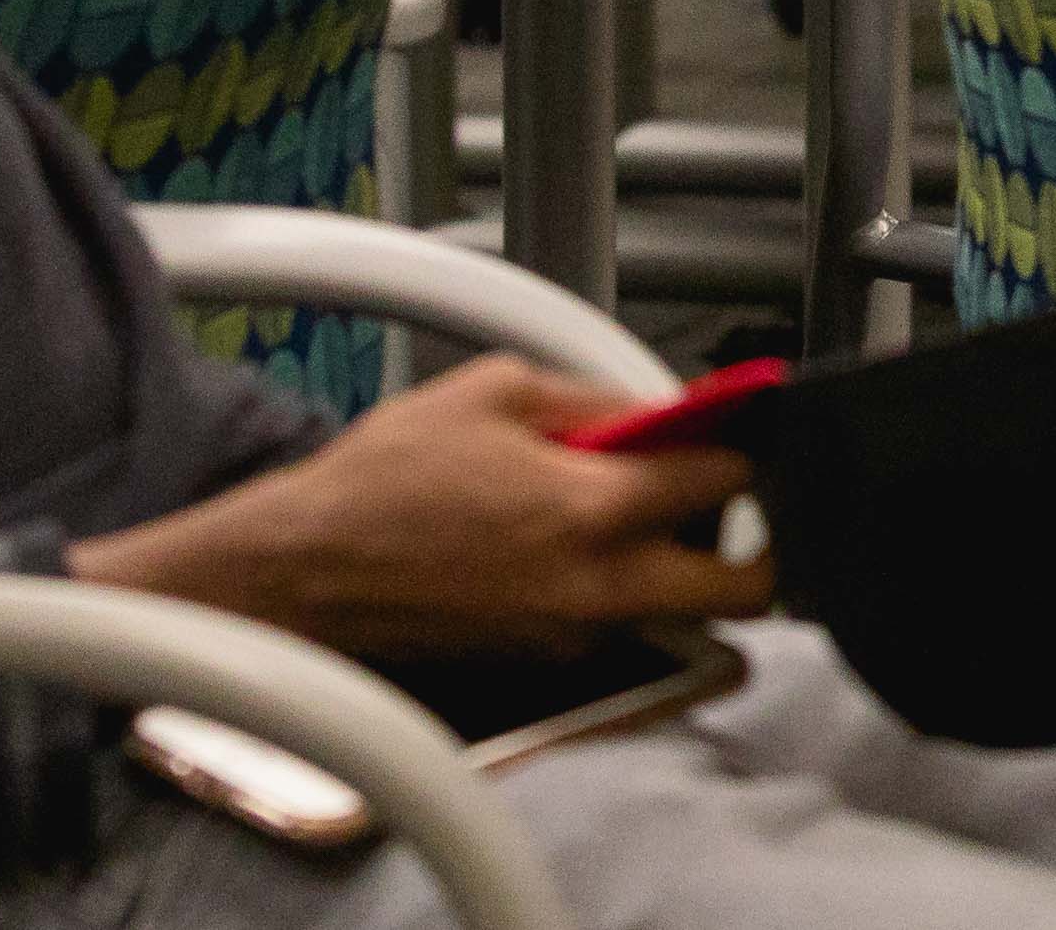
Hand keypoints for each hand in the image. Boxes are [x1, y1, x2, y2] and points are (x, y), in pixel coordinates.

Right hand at [66, 358, 775, 661]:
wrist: (306, 572)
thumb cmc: (380, 483)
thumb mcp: (492, 392)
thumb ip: (591, 397)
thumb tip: (655, 405)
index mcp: (593, 510)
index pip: (724, 481)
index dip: (737, 446)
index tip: (730, 431)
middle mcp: (600, 588)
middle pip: (747, 590)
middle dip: (749, 542)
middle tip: (714, 501)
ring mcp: (579, 635)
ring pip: (681, 609)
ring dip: (674, 564)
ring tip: (616, 515)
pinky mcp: (549, 663)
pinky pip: (618, 624)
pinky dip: (614, 586)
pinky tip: (558, 545)